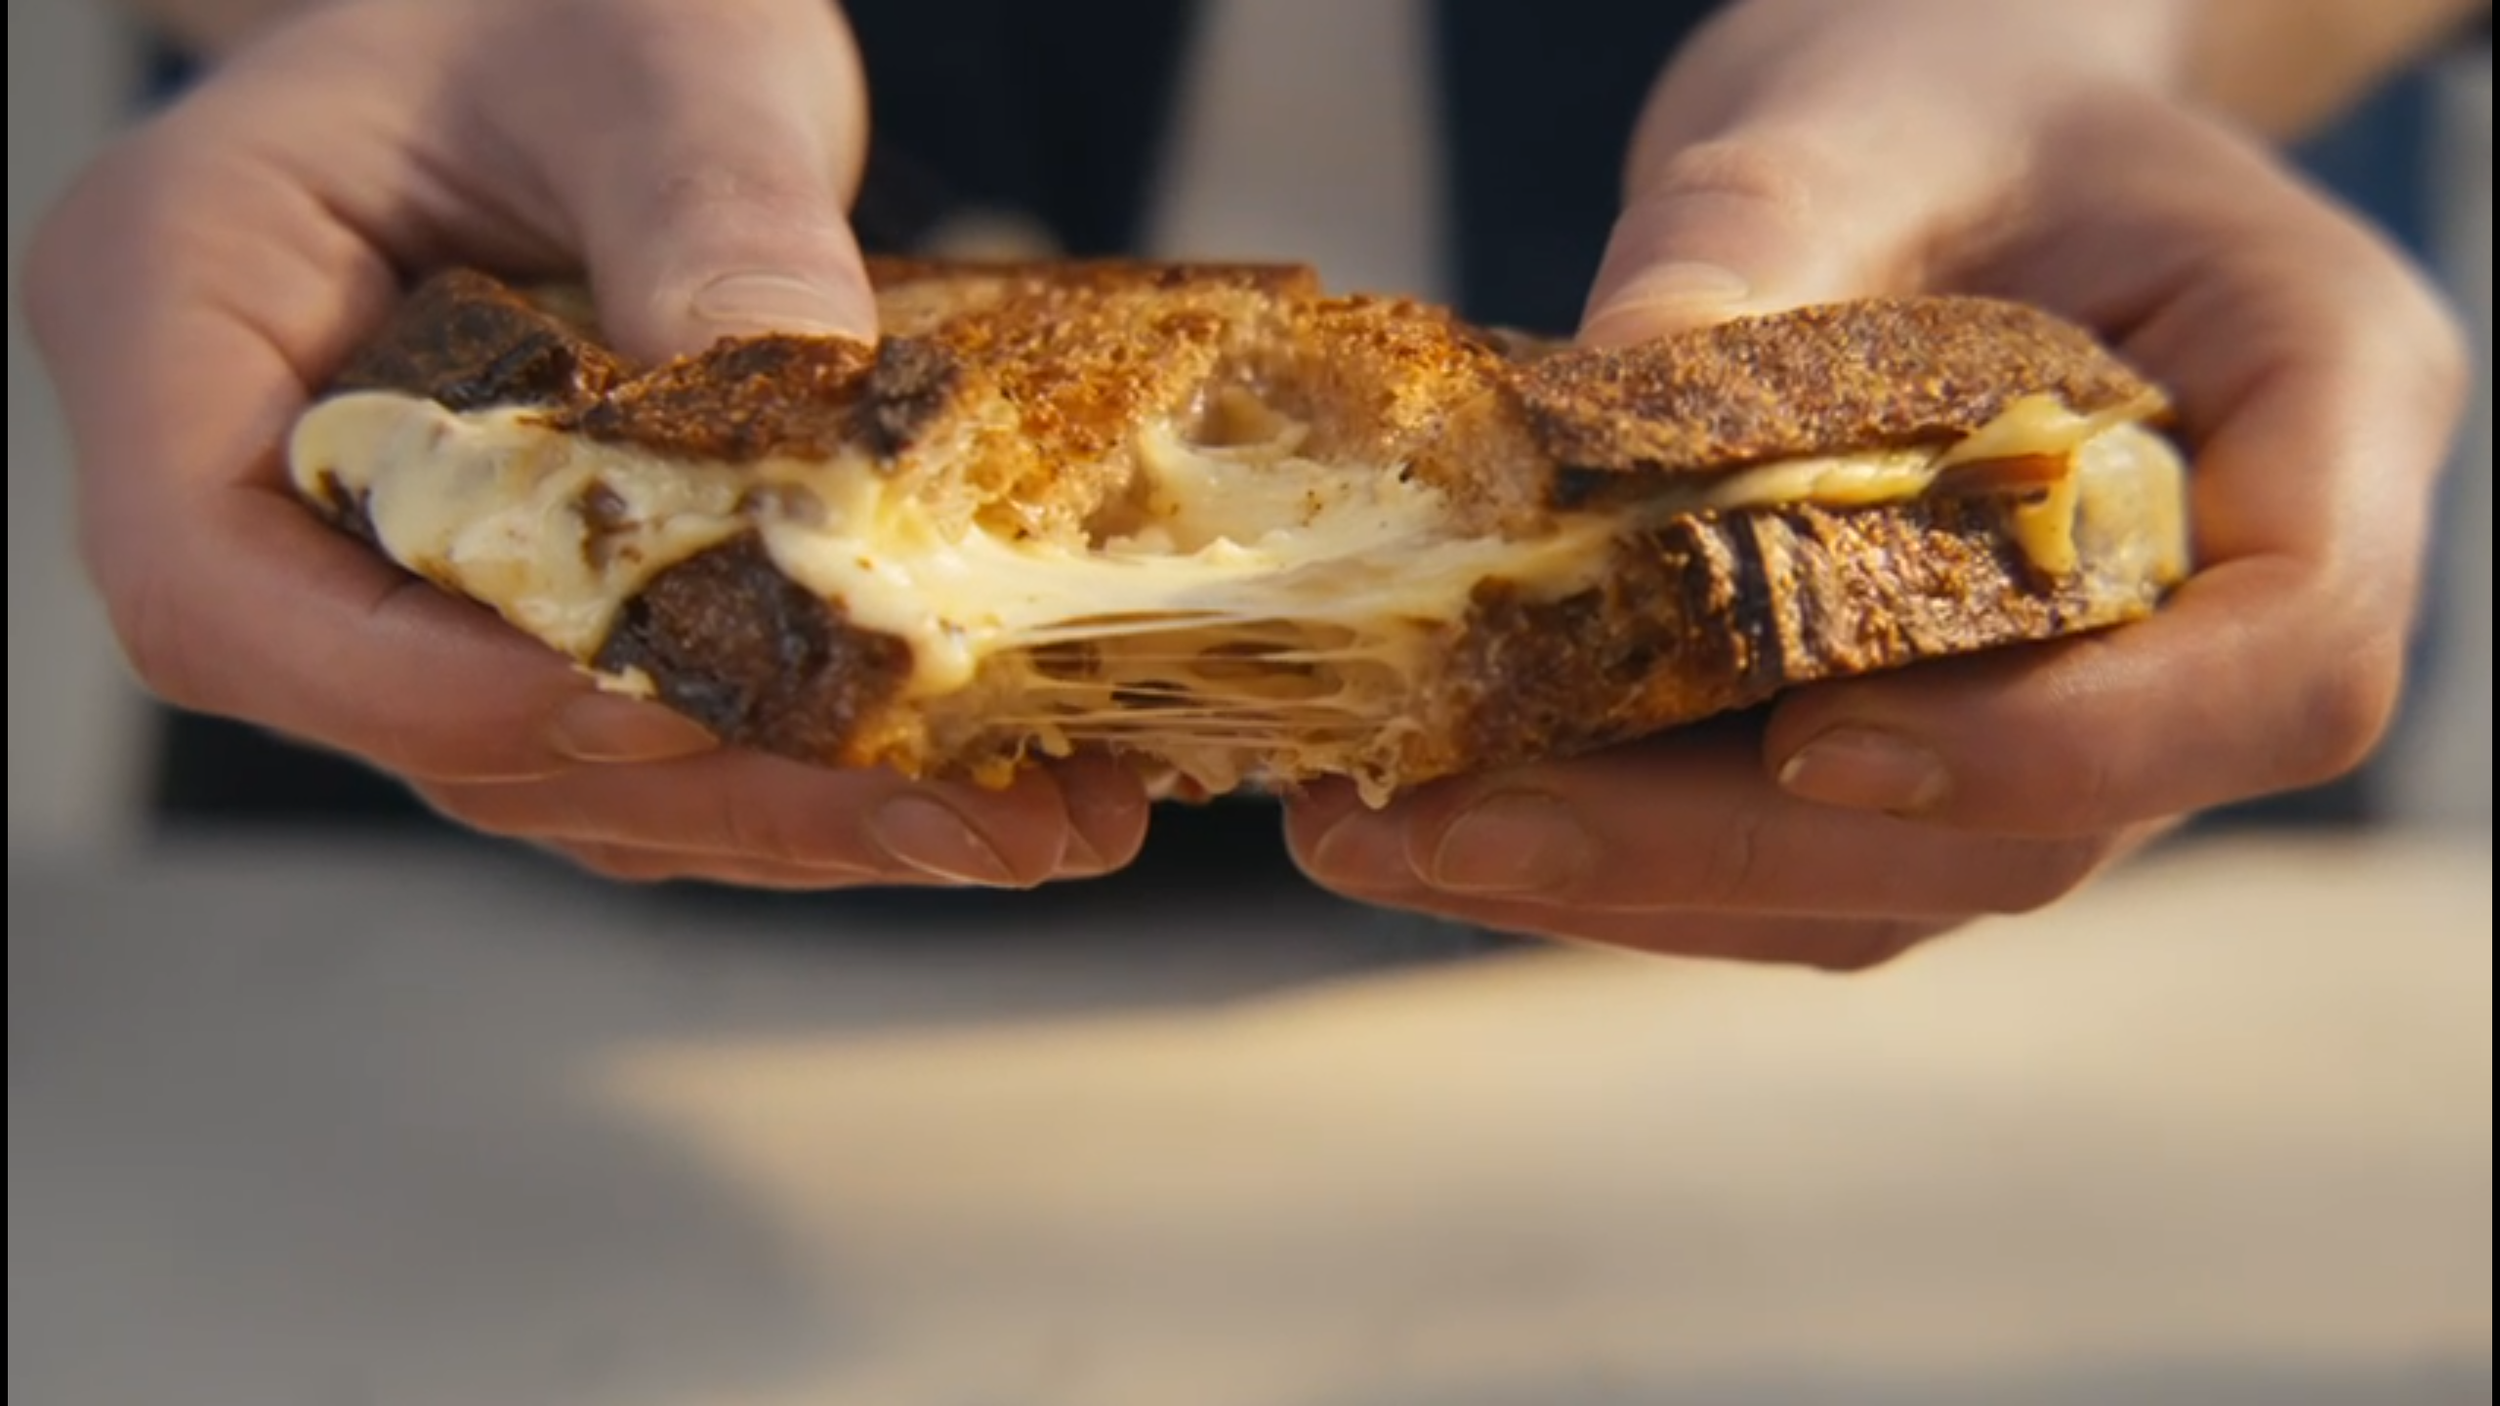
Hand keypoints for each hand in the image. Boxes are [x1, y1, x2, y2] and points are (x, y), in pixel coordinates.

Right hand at [25, 0, 1146, 888]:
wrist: (578, 11)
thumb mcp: (655, 66)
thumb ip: (711, 226)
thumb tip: (822, 459)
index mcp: (179, 311)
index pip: (220, 588)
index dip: (434, 691)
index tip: (670, 713)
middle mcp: (257, 477)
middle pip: (428, 722)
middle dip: (709, 793)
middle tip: (965, 829)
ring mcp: (385, 564)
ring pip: (553, 767)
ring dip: (793, 819)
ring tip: (1032, 828)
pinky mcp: (515, 603)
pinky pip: (634, 732)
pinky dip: (801, 770)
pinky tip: (984, 781)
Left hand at [1285, 0, 2467, 965]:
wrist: (1930, 117)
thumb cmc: (1941, 77)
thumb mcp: (1857, 115)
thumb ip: (1760, 249)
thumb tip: (1574, 451)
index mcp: (2323, 418)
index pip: (2284, 665)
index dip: (2061, 745)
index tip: (1813, 745)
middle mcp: (2223, 612)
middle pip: (2039, 833)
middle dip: (1730, 855)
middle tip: (1458, 831)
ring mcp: (2081, 706)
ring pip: (1895, 883)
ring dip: (1630, 885)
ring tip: (1382, 839)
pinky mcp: (1928, 736)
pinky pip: (1795, 848)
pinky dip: (1617, 848)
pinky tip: (1434, 811)